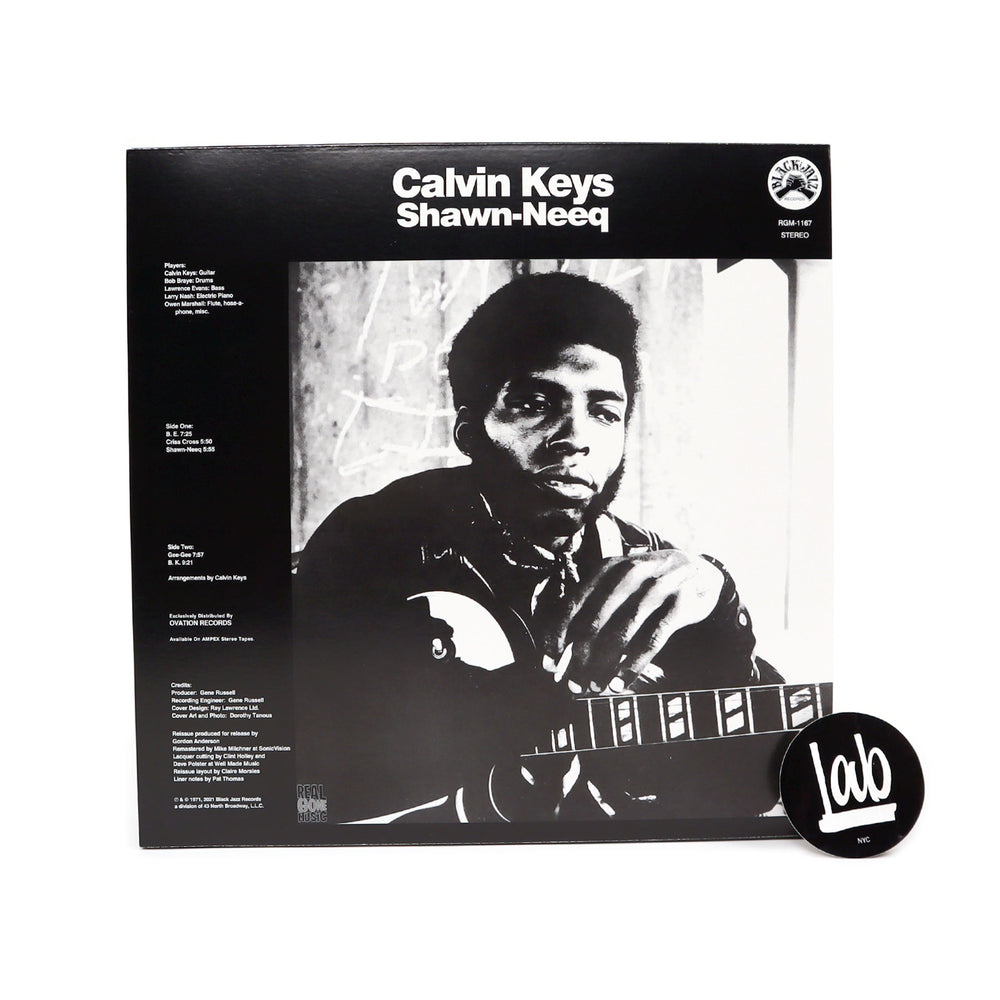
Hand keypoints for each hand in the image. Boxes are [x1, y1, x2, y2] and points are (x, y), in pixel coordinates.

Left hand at [542, 550, 724, 693]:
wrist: (699, 571)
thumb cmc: (647, 584)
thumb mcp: (619, 584)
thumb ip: (593, 608)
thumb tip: (562, 650)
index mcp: (607, 568)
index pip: (574, 604)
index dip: (558, 635)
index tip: (549, 662)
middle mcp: (629, 574)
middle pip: (595, 621)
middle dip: (579, 657)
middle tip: (572, 683)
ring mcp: (657, 587)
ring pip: (622, 632)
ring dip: (604, 664)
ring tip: (594, 687)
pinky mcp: (679, 604)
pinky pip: (652, 640)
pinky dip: (633, 664)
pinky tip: (620, 682)